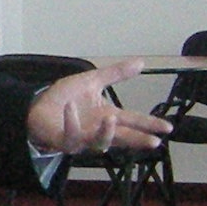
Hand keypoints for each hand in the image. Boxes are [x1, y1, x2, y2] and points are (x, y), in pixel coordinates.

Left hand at [24, 65, 165, 156]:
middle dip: (138, 140)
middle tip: (153, 142)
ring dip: (105, 132)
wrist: (39, 106)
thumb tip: (141, 62)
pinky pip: (70, 135)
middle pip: (122, 138)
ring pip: (98, 143)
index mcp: (107, 116)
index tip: (167, 128)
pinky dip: (71, 122)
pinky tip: (71, 109)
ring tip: (111, 119)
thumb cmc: (66, 98)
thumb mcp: (93, 81)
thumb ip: (116, 74)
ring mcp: (82, 138)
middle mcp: (97, 130)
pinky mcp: (64, 140)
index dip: (150, 125)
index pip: (133, 121)